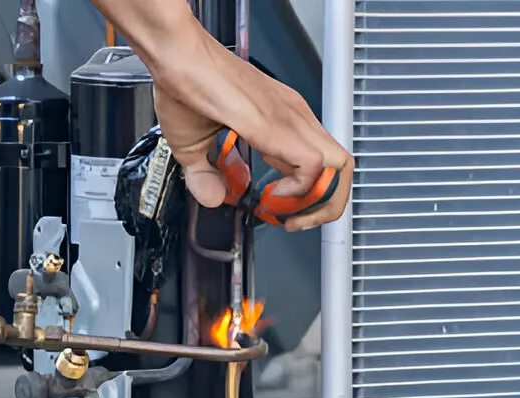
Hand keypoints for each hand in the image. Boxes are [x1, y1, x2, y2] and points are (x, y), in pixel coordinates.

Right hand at [154, 48, 352, 231]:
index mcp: (284, 118)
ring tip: (286, 212)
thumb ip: (205, 174)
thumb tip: (213, 196)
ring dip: (318, 202)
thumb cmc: (187, 84)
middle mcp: (294, 116)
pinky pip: (312, 165)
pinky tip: (271, 194)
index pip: (324, 162)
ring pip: (339, 166)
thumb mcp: (193, 145)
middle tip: (294, 218)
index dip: (310, 194)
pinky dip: (298, 190)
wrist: (177, 55)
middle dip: (325, 203)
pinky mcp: (276, 125)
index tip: (281, 209)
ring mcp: (290, 118)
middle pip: (343, 166)